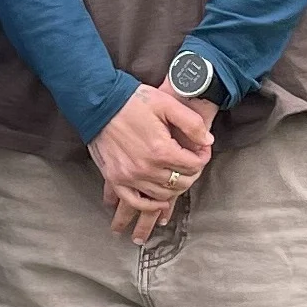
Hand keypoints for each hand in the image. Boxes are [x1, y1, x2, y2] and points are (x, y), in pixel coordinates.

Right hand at [88, 86, 213, 230]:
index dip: (202, 157)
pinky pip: (136, 202)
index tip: (201, 149)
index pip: (194, 165)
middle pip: (181, 182)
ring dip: (174, 187)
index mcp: (161, 150)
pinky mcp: (115, 179)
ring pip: (162, 195)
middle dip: (191, 173)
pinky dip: (150, 205)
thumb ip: (192, 123)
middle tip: (191, 161)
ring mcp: (129, 176)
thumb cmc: (132, 101)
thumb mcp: (167, 103)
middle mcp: (146, 168)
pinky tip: (158, 201)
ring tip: (176, 174)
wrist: (98, 103)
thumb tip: (207, 142)